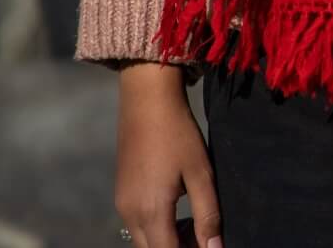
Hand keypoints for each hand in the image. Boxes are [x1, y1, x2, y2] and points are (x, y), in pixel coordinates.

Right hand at [114, 61, 223, 247]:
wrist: (147, 100)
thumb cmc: (178, 133)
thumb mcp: (200, 172)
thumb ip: (207, 214)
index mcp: (151, 212)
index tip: (210, 245)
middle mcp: (130, 215)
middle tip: (204, 237)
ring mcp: (122, 205)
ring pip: (144, 242)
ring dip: (167, 241)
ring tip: (194, 225)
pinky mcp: (121, 194)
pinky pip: (137, 225)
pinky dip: (156, 228)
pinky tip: (177, 209)